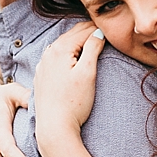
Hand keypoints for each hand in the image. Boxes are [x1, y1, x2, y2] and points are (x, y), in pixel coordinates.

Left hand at [33, 24, 104, 156]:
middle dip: (89, 31)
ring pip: (63, 44)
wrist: (54, 127)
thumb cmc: (74, 103)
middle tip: (106, 32)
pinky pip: (56, 57)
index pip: (84, 30)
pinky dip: (67, 53)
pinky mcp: (41, 76)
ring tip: (93, 41)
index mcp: (60, 49)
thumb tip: (99, 33)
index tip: (114, 29)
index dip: (101, 28)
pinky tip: (74, 57)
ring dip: (78, 41)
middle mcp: (48, 53)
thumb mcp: (88, 73)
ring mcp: (43, 65)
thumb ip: (93, 48)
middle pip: (72, 34)